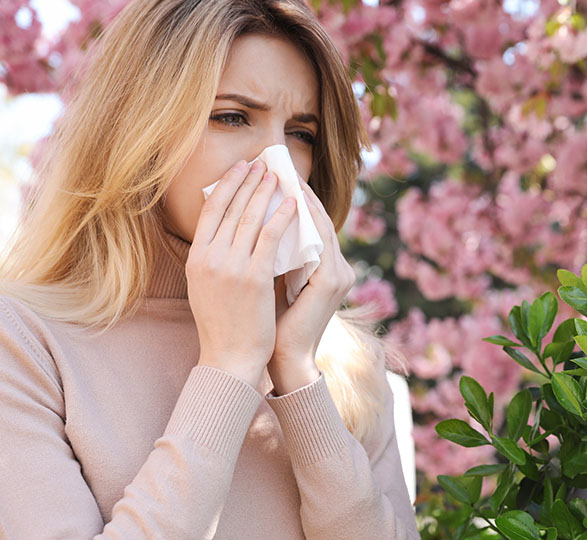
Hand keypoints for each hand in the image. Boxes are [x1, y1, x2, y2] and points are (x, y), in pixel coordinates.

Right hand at [185, 159, 297, 388]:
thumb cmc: (222, 324)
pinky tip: (293, 204)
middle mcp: (209, 259)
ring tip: (278, 175)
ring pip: (250, 218)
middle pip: (230, 208)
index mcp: (196, 259)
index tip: (240, 169)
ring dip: (265, 192)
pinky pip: (270, 238)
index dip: (226, 186)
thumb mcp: (206, 286)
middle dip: (247, 182)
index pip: (210, 211)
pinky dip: (282, 217)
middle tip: (262, 164)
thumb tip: (226, 231)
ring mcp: (231, 267)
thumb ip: (213, 258)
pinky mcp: (254, 277)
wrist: (230, 357)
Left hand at [268, 174, 355, 379]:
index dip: (293, 198)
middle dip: (297, 190)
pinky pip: (318, 241)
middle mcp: (339, 269)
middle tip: (276, 163)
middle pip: (318, 219)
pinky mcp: (332, 282)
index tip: (270, 174)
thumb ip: (270, 253)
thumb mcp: (271, 279)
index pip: (310, 225)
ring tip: (281, 175)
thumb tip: (246, 220)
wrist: (281, 359)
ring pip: (320, 226)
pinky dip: (304, 220)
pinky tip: (287, 203)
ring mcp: (339, 275)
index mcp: (326, 269)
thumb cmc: (270, 324)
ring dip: (301, 198)